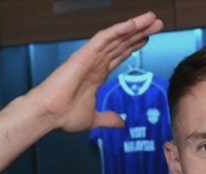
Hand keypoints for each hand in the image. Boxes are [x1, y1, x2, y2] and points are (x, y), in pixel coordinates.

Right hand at [31, 12, 163, 132]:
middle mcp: (95, 63)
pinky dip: (119, 30)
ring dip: (135, 27)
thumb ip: (108, 118)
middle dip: (140, 33)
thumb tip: (120, 123)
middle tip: (156, 24)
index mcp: (96, 75)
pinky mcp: (85, 54)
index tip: (146, 39)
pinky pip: (104, 37)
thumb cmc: (63, 115)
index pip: (119, 55)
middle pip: (122, 43)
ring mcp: (90, 57)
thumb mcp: (94, 118)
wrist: (49, 114)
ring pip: (117, 37)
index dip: (134, 46)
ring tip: (151, 18)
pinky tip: (133, 24)